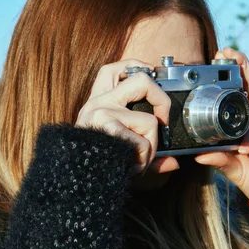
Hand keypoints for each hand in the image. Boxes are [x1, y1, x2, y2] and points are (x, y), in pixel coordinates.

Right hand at [75, 59, 179, 174]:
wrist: (74, 183)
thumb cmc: (97, 165)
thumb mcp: (119, 148)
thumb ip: (145, 150)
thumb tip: (174, 162)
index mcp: (99, 102)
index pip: (113, 70)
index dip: (135, 65)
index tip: (150, 73)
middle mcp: (98, 102)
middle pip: (142, 80)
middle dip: (163, 101)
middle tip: (161, 123)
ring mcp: (101, 112)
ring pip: (150, 121)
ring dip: (151, 147)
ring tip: (138, 161)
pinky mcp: (106, 126)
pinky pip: (142, 143)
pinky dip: (143, 159)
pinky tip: (130, 168)